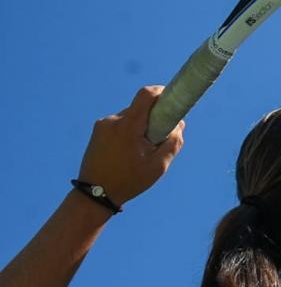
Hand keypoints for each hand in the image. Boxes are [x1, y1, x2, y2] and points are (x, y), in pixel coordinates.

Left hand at [77, 86, 184, 204]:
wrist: (94, 194)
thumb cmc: (129, 181)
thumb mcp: (158, 165)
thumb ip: (173, 142)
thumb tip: (179, 124)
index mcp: (128, 126)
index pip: (146, 95)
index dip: (162, 92)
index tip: (172, 99)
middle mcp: (113, 121)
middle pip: (140, 107)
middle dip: (154, 117)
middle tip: (160, 136)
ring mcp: (102, 125)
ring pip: (130, 117)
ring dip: (140, 126)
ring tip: (141, 150)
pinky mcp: (97, 131)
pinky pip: (120, 124)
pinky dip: (129, 132)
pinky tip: (129, 152)